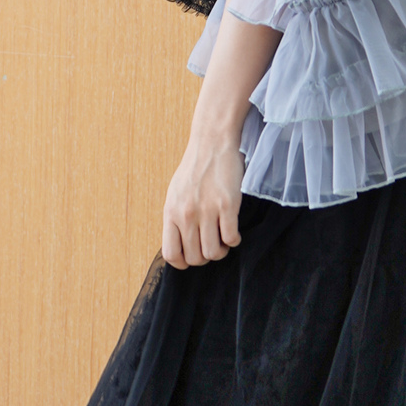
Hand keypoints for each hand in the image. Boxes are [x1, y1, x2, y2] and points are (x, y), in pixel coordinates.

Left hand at [162, 132, 245, 267]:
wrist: (212, 142)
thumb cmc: (195, 168)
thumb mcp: (175, 194)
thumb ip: (176, 218)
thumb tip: (180, 244)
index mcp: (171, 212)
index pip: (171, 254)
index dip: (183, 262)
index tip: (192, 257)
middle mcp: (186, 214)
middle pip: (195, 257)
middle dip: (205, 257)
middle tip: (212, 246)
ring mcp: (207, 210)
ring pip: (213, 252)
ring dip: (220, 251)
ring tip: (223, 239)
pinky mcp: (227, 205)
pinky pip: (231, 238)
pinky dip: (234, 240)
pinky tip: (233, 231)